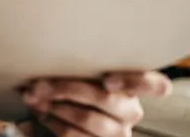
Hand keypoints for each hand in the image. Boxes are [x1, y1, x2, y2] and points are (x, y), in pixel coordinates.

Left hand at [17, 71, 170, 136]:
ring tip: (33, 99)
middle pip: (105, 98)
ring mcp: (118, 133)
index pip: (156, 85)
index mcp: (132, 88)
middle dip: (65, 88)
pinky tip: (41, 115)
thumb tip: (47, 61)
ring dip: (54, 107)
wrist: (74, 124)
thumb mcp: (82, 77)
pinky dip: (52, 123)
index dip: (135, 81)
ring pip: (87, 118)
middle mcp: (131, 112)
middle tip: (38, 85)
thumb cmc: (76, 91)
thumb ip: (77, 69)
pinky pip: (73, 135)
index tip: (107, 81)